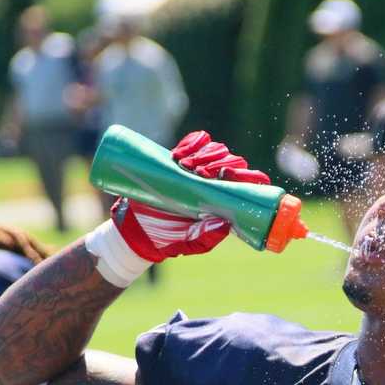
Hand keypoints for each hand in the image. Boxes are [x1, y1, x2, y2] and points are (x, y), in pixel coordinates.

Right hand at [106, 132, 270, 262]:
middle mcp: (215, 182)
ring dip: (203, 154)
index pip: (246, 182)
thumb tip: (224, 224)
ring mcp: (198, 168)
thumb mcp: (190, 243)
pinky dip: (191, 143)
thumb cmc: (170, 239)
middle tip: (200, 173)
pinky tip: (178, 155)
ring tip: (186, 166)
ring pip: (214, 148)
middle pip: (231, 160)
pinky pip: (195, 141)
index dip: (245, 174)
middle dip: (218, 162)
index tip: (226, 175)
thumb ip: (206, 238)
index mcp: (224, 200)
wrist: (138, 230)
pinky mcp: (180, 158)